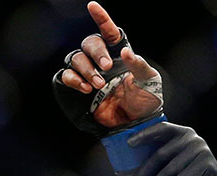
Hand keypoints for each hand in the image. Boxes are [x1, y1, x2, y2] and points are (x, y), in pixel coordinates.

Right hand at [52, 1, 162, 135]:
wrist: (137, 124)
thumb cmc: (146, 100)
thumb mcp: (149, 81)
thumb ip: (139, 65)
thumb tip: (125, 52)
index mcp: (119, 54)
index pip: (108, 32)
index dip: (101, 18)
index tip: (92, 6)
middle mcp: (102, 60)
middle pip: (89, 43)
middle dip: (96, 53)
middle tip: (106, 68)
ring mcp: (90, 73)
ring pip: (76, 58)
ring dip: (86, 69)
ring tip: (98, 84)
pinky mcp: (80, 88)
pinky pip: (67, 76)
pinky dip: (74, 80)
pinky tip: (85, 88)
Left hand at [128, 122, 216, 175]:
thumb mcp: (176, 164)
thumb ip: (161, 158)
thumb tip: (130, 163)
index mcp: (183, 133)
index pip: (161, 129)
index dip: (144, 135)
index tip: (129, 144)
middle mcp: (193, 139)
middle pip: (160, 155)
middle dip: (144, 175)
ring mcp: (202, 151)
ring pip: (167, 172)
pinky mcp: (206, 167)